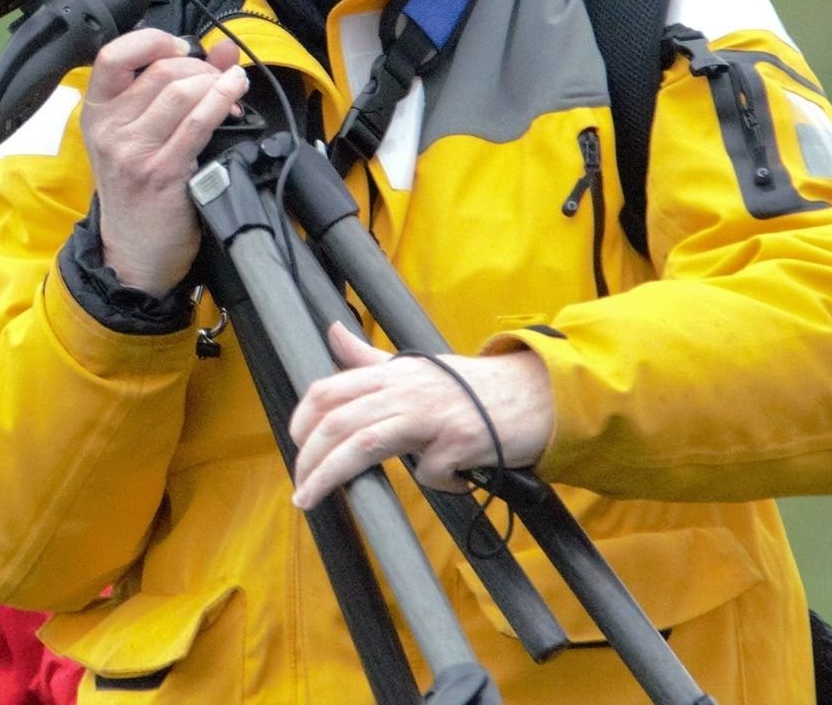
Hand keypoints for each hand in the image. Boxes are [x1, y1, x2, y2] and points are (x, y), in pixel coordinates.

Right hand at [82, 28, 246, 297]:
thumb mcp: (141, 134)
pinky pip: (198, 123)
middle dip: (201, 68)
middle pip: (162, 71)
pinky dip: (222, 101)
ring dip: (216, 83)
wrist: (134, 253)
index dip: (152, 41)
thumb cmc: (139, 191)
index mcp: (97, 112)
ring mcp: (133, 151)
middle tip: (219, 80)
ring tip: (232, 88)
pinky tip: (235, 96)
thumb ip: (177, 86)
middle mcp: (109, 129)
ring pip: (182, 92)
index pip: (112, 55)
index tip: (181, 47)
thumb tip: (223, 49)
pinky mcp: (161, 172)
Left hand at [288, 323, 554, 508]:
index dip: (302, 418)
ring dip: (329, 475)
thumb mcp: (417, 368)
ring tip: (309, 499)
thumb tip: (332, 331)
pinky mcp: (459, 441)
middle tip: (300, 488)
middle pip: (339, 422)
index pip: (329, 389)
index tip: (295, 445)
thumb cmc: (471, 388)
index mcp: (392, 374)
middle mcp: (405, 389)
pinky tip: (457, 475)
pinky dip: (440, 482)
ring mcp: (431, 414)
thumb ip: (369, 359)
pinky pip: (431, 474)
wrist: (536, 394)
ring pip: (364, 444)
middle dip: (309, 457)